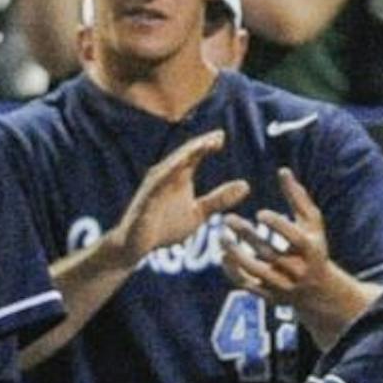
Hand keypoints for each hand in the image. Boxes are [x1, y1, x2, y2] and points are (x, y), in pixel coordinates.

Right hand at [113, 130, 250, 265]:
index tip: (223, 137)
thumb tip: (246, 185)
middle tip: (219, 136)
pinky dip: (166, 176)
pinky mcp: (144, 201)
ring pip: (170, 166)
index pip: (193, 155)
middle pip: (183, 155)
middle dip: (200, 145)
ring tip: (203, 146)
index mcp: (179, 176)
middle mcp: (165, 176)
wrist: (137, 246)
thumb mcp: (199, 213)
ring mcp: (153, 187)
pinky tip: (178, 169)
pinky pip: (155, 186)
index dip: (207, 144)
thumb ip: (219, 199)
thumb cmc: (166, 227)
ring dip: (186, 155)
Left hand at [217, 168, 335, 309]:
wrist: (317, 290)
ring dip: (234, 253)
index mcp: (311, 250)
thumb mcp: (312, 222)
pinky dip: (232, 271)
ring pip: (254, 270)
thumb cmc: (313, 246)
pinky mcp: (270, 296)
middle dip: (247, 235)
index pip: (293, 237)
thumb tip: (282, 170)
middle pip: (269, 253)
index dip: (277, 224)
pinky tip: (223, 255)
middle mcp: (297, 270)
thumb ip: (298, 197)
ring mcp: (283, 285)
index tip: (259, 213)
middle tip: (227, 218)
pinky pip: (246, 285)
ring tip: (221, 236)